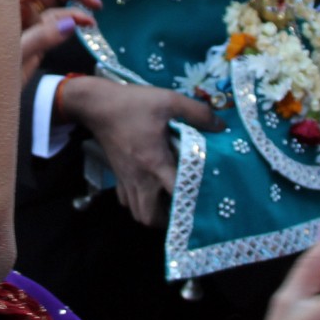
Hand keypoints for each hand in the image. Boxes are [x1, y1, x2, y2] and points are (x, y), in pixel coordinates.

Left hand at [17, 0, 105, 81]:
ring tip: (97, 6)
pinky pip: (57, 14)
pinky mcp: (35, 28)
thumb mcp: (14, 57)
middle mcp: (18, 3)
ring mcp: (26, 15)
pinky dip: (75, 14)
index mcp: (9, 1)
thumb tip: (71, 22)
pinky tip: (87, 22)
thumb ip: (41, 38)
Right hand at [56, 74, 222, 226]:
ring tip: (168, 202)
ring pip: (137, 213)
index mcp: (155, 162)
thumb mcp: (169, 100)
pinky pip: (126, 201)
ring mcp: (126, 179)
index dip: (190, 200)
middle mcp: (140, 177)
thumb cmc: (134, 103)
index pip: (174, 194)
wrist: (97, 104)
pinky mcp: (118, 175)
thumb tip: (221, 126)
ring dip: (153, 214)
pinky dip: (137, 203)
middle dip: (167, 219)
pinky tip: (148, 191)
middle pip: (150, 218)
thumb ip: (197, 113)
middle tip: (182, 206)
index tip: (203, 197)